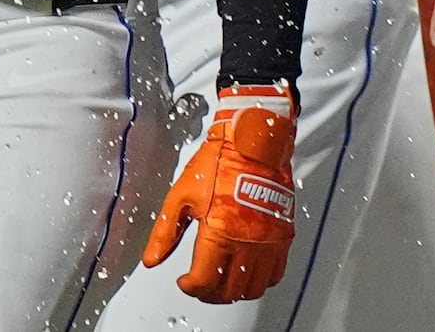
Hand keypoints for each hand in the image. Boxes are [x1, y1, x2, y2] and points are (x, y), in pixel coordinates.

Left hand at [142, 85, 296, 303]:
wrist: (252, 141)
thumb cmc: (219, 161)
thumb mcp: (181, 195)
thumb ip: (165, 232)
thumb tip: (152, 259)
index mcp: (219, 232)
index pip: (204, 281)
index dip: (190, 288)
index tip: (184, 281)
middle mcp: (247, 242)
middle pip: (228, 291)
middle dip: (209, 293)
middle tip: (199, 285)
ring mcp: (268, 241)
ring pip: (252, 288)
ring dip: (234, 291)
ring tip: (220, 280)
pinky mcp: (283, 236)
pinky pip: (274, 274)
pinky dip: (259, 281)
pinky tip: (245, 271)